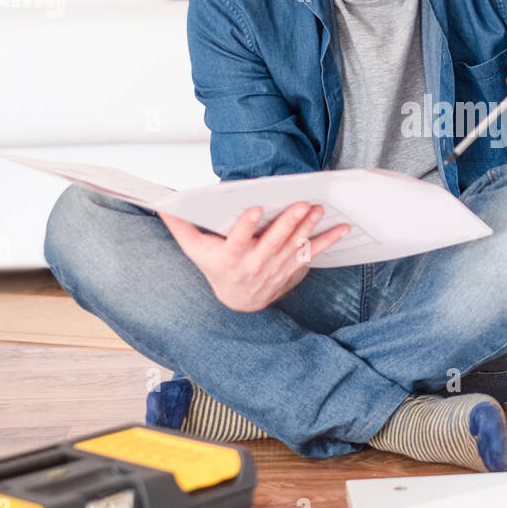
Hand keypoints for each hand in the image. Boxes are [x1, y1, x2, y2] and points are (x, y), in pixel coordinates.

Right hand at [159, 202, 349, 312]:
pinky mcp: (293, 267)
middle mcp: (256, 263)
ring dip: (307, 227)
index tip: (255, 209)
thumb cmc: (218, 270)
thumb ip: (182, 227)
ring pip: (294, 245)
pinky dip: (328, 240)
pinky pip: (313, 252)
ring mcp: (277, 267)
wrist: (239, 303)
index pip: (239, 239)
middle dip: (288, 222)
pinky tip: (342, 228)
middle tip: (300, 204)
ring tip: (317, 209)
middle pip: (273, 241)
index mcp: (232, 257)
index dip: (247, 225)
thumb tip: (164, 204)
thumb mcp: (197, 251)